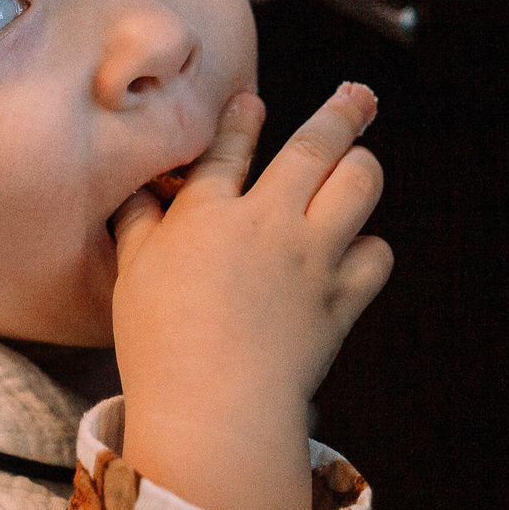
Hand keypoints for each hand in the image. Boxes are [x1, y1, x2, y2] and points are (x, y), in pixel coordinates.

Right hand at [112, 85, 391, 509]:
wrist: (213, 413)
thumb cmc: (159, 347)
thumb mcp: (132, 277)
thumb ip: (138, 224)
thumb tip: (137, 190)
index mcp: (207, 214)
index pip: (229, 147)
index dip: (244, 118)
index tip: (254, 102)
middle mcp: (266, 223)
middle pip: (316, 146)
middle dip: (341, 112)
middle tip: (358, 96)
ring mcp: (310, 259)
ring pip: (359, 185)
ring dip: (362, 168)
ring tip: (359, 164)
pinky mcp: (339, 300)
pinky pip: (376, 256)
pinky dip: (368, 251)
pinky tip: (354, 252)